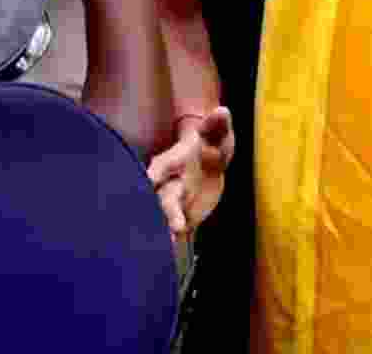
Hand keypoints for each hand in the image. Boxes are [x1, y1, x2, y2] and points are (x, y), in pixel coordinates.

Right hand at [146, 107, 233, 242]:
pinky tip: (173, 258)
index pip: (161, 167)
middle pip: (162, 198)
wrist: (207, 161)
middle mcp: (166, 184)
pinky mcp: (179, 217)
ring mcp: (171, 203)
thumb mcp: (217, 133)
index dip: (155, 174)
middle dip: (167, 211)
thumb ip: (217, 124)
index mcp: (173, 162)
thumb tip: (222, 112)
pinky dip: (174, 244)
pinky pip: (174, 231)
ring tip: (172, 249)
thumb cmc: (210, 143)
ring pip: (164, 218)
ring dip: (167, 232)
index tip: (149, 182)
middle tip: (176, 226)